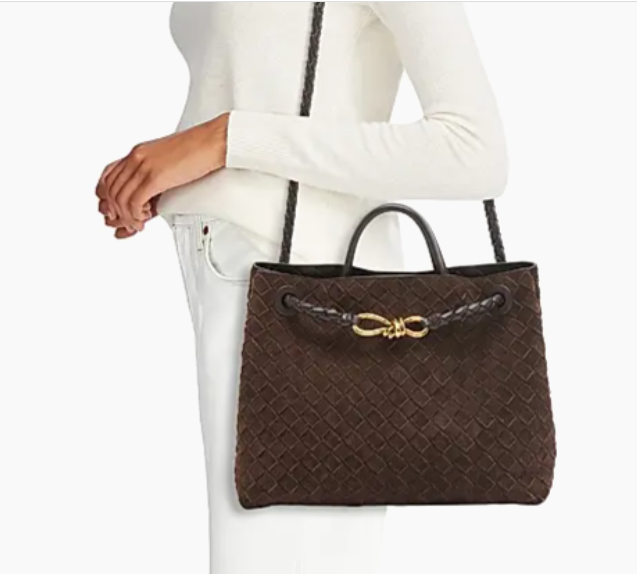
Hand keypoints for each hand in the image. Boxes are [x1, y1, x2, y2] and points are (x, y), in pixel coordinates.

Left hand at [96, 112, 229, 236]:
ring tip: (137, 223)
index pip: (108, 175)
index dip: (106, 196)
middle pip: (110, 189)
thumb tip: (151, 197)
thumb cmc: (198, 150)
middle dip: (115, 210)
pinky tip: (144, 218)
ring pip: (120, 199)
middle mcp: (136, 158)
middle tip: (125, 222)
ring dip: (126, 216)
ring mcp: (144, 166)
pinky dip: (135, 216)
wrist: (213, 141)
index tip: (115, 209)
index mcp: (138, 152)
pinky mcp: (155, 177)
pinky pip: (134, 202)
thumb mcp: (168, 162)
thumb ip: (155, 177)